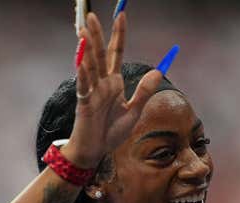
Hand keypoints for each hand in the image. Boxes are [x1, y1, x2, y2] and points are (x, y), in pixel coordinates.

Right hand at [63, 12, 163, 168]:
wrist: (96, 150)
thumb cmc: (111, 132)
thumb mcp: (134, 111)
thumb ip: (145, 91)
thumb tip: (158, 71)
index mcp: (114, 83)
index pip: (117, 53)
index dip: (119, 35)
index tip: (121, 15)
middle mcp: (102, 83)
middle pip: (100, 54)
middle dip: (98, 35)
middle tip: (92, 14)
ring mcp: (91, 92)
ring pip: (90, 66)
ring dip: (87, 49)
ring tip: (84, 31)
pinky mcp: (84, 104)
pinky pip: (84, 87)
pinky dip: (83, 74)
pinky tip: (82, 61)